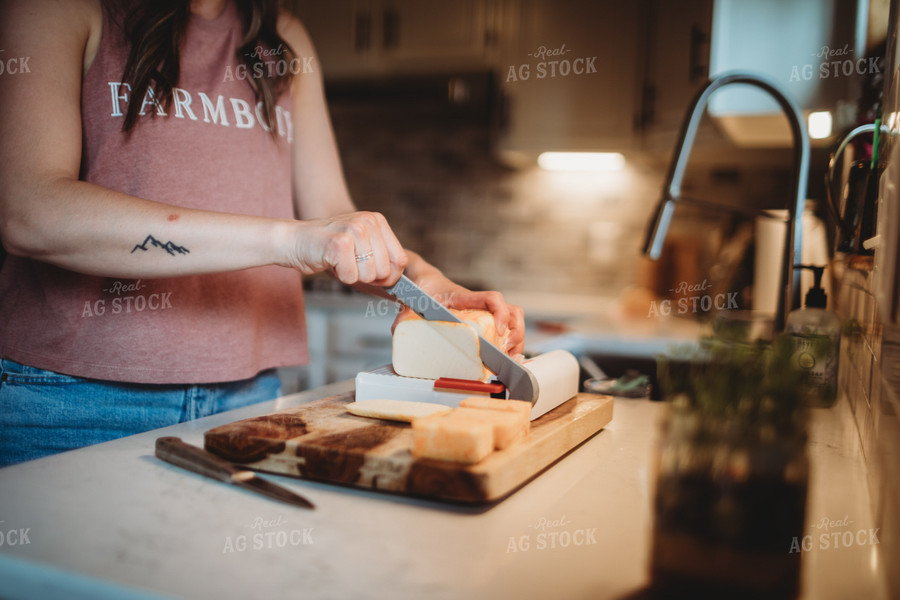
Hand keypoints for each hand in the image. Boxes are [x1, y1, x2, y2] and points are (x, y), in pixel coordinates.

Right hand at [288, 212, 407, 285]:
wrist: (293, 240)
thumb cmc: (327, 248)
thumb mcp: (361, 247)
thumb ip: (382, 259)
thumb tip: (400, 282)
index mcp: (377, 221)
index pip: (401, 259)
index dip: (389, 276)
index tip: (374, 276)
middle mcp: (368, 221)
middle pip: (385, 271)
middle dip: (367, 276)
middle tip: (349, 264)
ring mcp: (354, 230)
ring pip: (369, 275)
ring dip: (352, 275)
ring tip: (339, 260)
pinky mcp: (340, 243)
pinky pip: (351, 276)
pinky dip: (340, 276)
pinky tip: (330, 262)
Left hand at [408, 276, 525, 355]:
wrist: (422, 281)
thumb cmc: (421, 290)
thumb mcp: (411, 304)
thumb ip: (403, 319)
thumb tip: (398, 332)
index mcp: (464, 297)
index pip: (492, 298)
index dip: (500, 313)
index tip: (498, 330)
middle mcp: (479, 305)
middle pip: (513, 312)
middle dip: (516, 333)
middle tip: (508, 352)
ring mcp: (483, 312)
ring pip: (513, 320)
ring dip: (516, 340)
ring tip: (510, 359)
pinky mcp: (483, 321)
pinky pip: (505, 328)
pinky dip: (510, 342)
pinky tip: (505, 357)